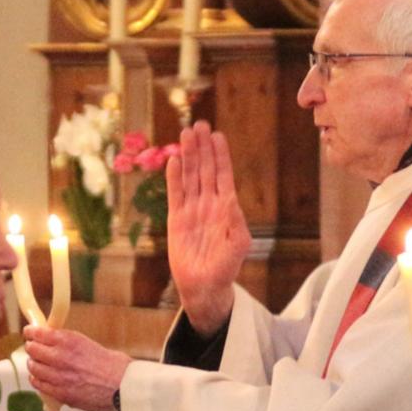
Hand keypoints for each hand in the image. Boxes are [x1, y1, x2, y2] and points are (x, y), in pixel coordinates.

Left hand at [23, 326, 130, 410]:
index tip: (29, 333)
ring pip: (33, 367)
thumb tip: (53, 343)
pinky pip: (38, 384)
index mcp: (68, 340)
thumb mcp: (88, 344)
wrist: (122, 386)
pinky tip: (40, 378)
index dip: (31, 333)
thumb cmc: (112, 365)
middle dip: (32, 348)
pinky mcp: (60, 393)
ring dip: (34, 364)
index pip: (38, 333)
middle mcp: (60, 356)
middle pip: (32, 350)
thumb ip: (68, 344)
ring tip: (37, 364)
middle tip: (34, 349)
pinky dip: (37, 380)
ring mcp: (58, 376)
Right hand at [166, 121, 250, 333]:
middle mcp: (208, 204)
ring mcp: (192, 209)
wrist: (204, 286)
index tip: (217, 135)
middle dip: (203, 147)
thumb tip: (231, 202)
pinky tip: (173, 160)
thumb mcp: (238, 246)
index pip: (223, 175)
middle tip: (199, 125)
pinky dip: (174, 177)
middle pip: (205, 169)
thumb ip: (236, 224)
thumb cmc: (225, 267)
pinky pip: (175, 193)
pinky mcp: (176, 219)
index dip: (220, 155)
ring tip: (185, 134)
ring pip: (190, 176)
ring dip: (188, 156)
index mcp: (226, 208)